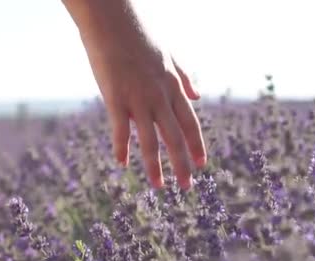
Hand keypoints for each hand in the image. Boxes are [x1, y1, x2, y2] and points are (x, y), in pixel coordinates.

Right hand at [64, 0, 206, 189]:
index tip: (202, 165)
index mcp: (172, 86)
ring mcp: (138, 98)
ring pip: (151, 140)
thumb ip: (184, 76)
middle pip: (175, 137)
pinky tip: (122, 164)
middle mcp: (160, 95)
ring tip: (160, 186)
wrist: (112, 20)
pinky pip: (121, 129)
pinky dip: (122, 148)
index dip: (197, 146)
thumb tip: (197, 95)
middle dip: (183, 164)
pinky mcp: (115, 97)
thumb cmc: (138, 35)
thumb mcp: (169, 54)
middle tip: (187, 187)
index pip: (190, 123)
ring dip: (156, 166)